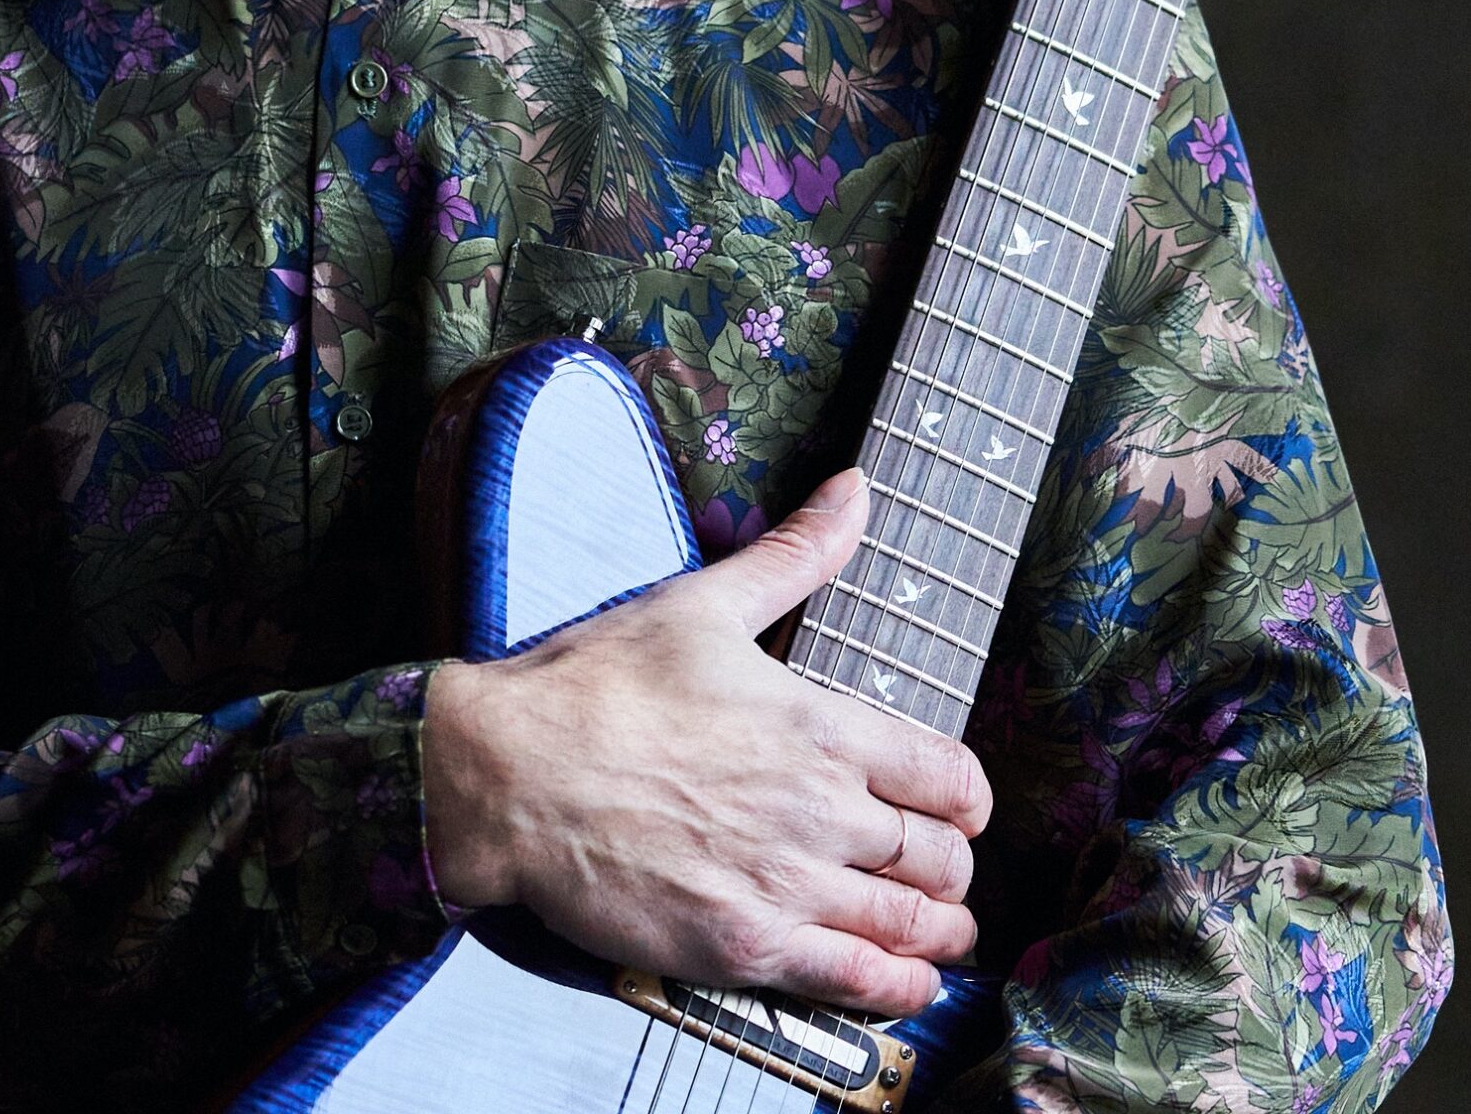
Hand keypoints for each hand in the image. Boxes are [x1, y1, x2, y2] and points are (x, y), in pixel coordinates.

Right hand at [422, 468, 988, 1015]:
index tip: (960, 804)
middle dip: (952, 862)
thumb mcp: (702, 601)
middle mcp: (819, 809)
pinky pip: (858, 984)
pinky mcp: (743, 948)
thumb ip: (795, 553)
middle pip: (942, 855)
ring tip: (938, 926)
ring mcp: (785, 884)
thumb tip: (855, 488)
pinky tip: (905, 983)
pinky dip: (900, 989)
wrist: (507, 774)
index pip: (950, 776)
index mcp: (819, 725)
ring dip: (940, 928)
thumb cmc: (596, 686)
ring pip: (915, 925)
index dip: (969, 797)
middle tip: (938, 864)